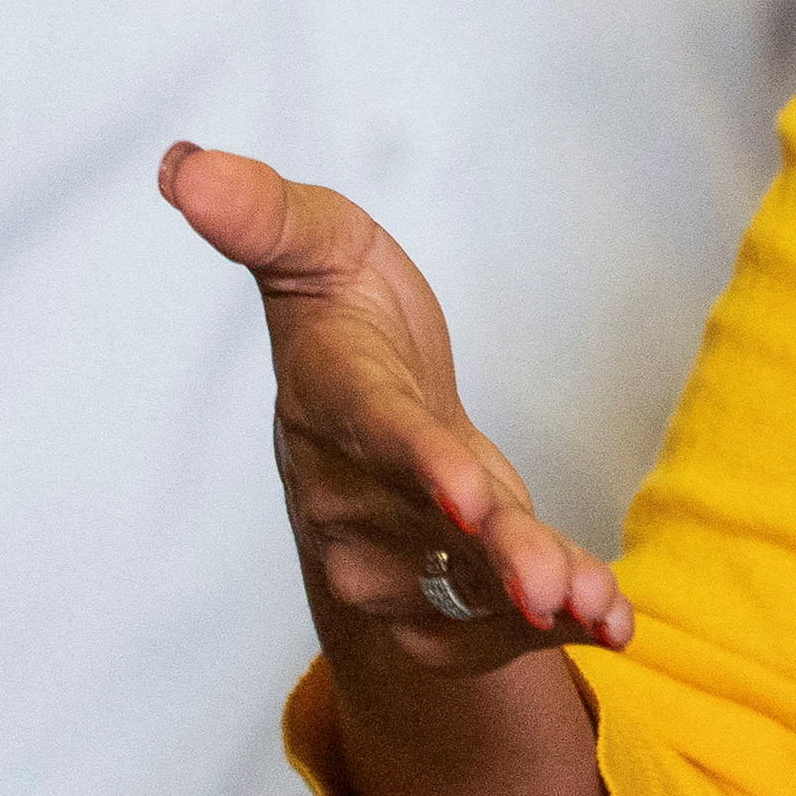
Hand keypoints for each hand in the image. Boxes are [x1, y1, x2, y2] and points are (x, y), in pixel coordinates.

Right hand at [163, 141, 617, 795]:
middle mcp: (355, 492)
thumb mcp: (317, 244)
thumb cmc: (345, 319)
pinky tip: (613, 624)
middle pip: (430, 530)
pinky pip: (494, 629)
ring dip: (534, 599)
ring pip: (465, 589)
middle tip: (547, 584)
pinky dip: (559, 626)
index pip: (378, 432)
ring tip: (595, 604)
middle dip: (494, 558)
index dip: (420, 463)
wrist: (361, 422)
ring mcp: (392, 554)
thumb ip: (264, 215)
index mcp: (337, 399)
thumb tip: (182, 166)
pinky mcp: (437, 597)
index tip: (467, 491)